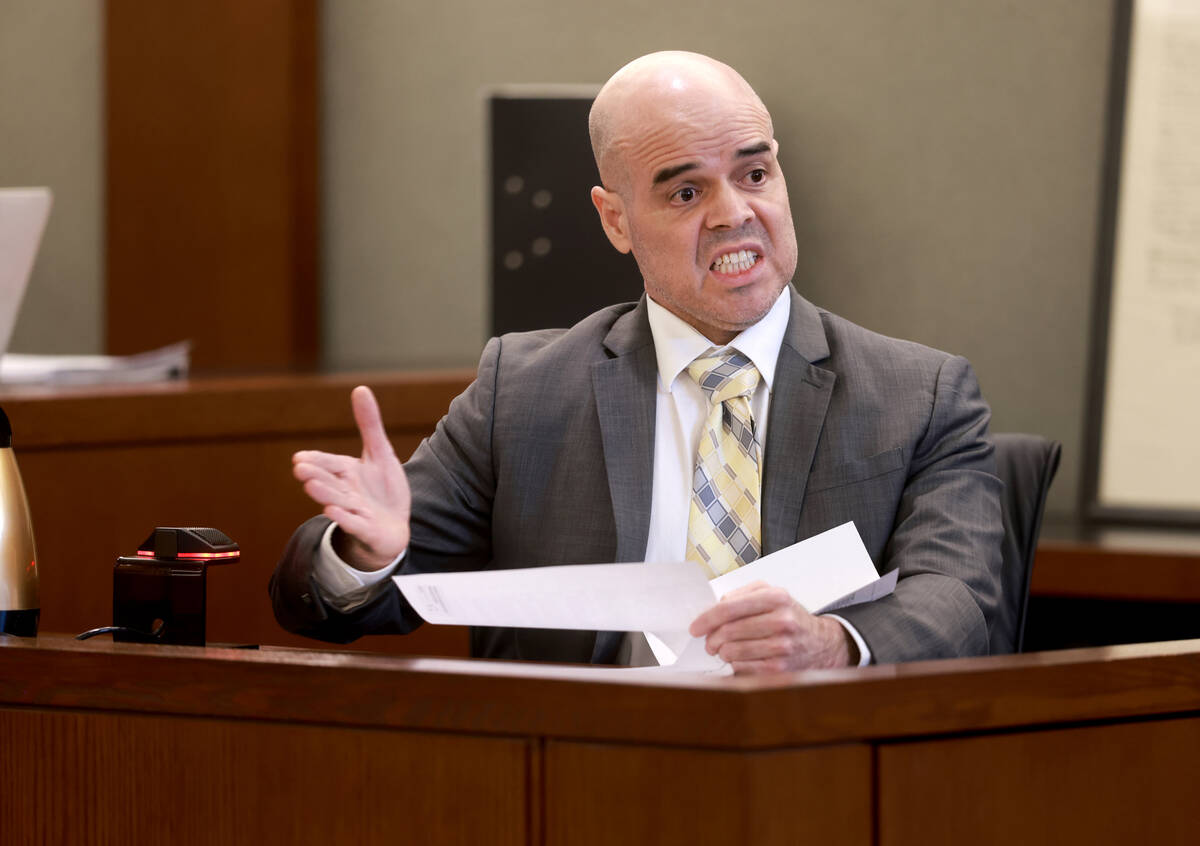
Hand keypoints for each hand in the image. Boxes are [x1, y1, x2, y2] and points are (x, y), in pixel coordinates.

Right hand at [292, 386, 411, 570]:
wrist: (394, 527)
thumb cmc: (383, 489)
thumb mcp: (380, 452)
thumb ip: (369, 424)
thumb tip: (360, 388)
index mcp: (347, 473)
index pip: (330, 464)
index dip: (316, 460)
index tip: (299, 457)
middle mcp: (347, 492)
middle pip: (330, 483)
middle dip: (316, 475)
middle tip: (299, 468)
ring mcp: (356, 512)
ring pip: (339, 502)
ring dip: (325, 494)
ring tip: (310, 485)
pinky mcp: (368, 530)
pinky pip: (355, 524)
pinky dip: (345, 518)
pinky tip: (333, 510)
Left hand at [688, 580, 856, 673]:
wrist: (821, 643)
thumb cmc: (790, 617)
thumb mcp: (771, 594)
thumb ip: (742, 594)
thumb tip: (714, 607)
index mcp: (776, 597)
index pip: (729, 608)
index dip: (706, 619)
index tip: (696, 627)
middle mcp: (781, 620)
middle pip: (728, 631)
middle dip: (711, 638)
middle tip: (709, 642)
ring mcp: (782, 646)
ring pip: (732, 651)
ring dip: (721, 652)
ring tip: (723, 649)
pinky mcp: (780, 668)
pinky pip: (743, 667)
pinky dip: (735, 664)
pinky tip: (739, 659)